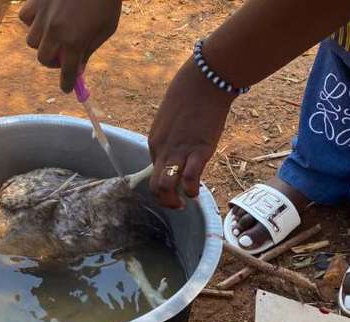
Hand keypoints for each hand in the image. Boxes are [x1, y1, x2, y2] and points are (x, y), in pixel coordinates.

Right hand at [19, 0, 121, 92]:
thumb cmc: (106, 1)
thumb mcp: (107, 29)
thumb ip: (90, 49)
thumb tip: (79, 66)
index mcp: (75, 42)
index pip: (68, 73)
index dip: (67, 83)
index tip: (67, 88)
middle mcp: (55, 32)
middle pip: (44, 59)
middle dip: (54, 61)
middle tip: (64, 56)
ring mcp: (42, 16)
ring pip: (32, 41)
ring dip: (43, 42)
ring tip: (55, 34)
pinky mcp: (36, 1)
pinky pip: (25, 18)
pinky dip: (33, 21)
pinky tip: (45, 16)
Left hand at [148, 58, 235, 207]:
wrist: (203, 81)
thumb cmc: (189, 97)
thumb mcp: (171, 121)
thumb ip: (171, 138)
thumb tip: (177, 149)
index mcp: (154, 142)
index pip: (152, 172)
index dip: (162, 183)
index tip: (173, 187)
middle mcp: (162, 150)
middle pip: (155, 185)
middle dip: (164, 200)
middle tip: (176, 205)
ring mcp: (179, 151)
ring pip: (166, 186)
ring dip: (173, 201)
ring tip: (183, 203)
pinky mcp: (198, 150)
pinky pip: (189, 179)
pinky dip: (191, 190)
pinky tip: (195, 192)